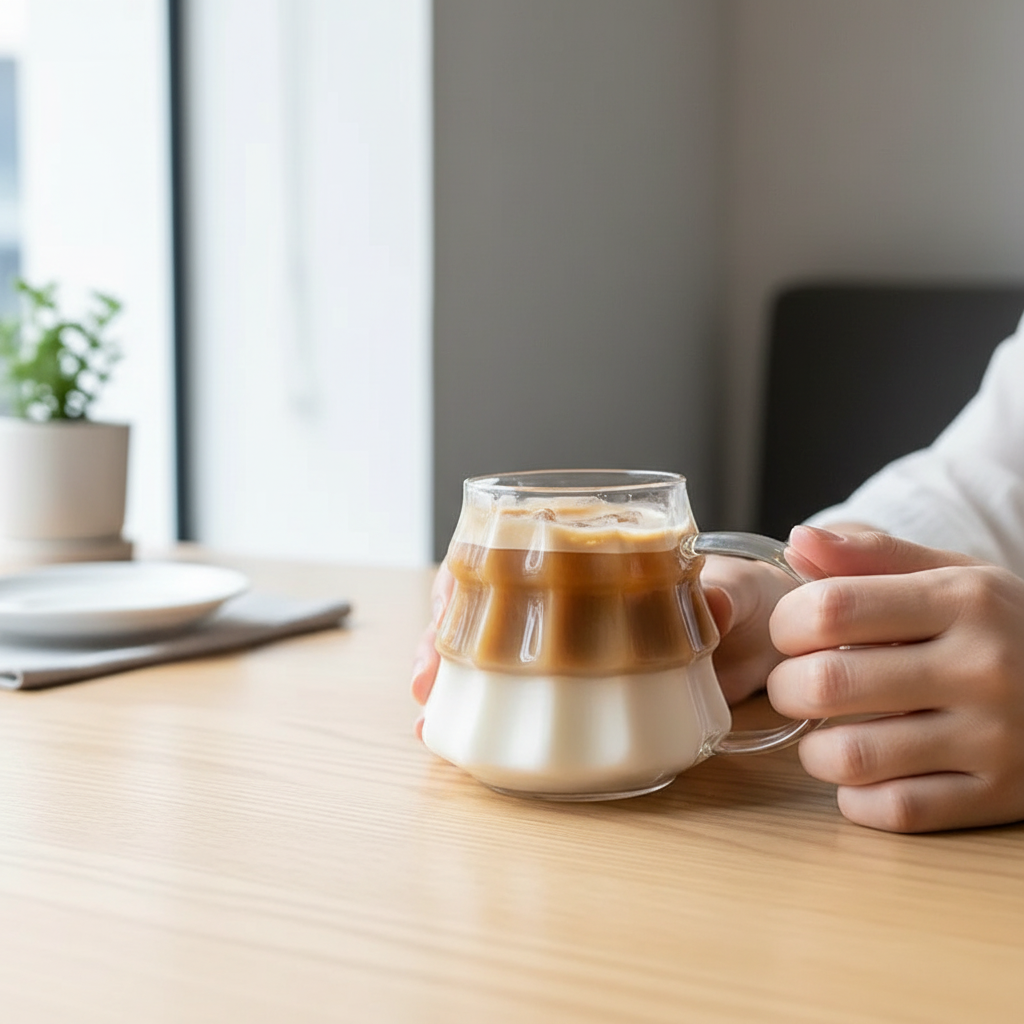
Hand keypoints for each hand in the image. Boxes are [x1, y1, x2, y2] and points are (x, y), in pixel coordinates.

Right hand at [410, 549, 799, 724]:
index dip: (468, 574)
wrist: (762, 641)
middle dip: (443, 641)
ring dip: (454, 686)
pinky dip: (492, 720)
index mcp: (592, 552)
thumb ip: (724, 594)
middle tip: (427, 680)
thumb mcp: (737, 589)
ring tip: (431, 723)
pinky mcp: (580, 694)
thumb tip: (712, 603)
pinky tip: (464, 746)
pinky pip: (524, 702)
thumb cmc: (738, 595)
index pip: (507, 547)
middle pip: (481, 609)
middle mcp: (566, 597)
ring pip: (488, 657)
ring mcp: (567, 648)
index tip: (445, 600)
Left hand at [768, 525, 1023, 832]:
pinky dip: (858, 798)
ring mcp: (994, 738)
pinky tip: (866, 776)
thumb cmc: (1003, 629)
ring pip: (851, 756)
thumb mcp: (954, 577)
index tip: (794, 634)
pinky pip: (894, 810)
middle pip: (827, 682)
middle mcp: (981, 667)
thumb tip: (798, 541)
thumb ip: (872, 557)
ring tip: (828, 734)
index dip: (787, 623)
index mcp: (963, 600)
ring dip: (816, 751)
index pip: (831, 608)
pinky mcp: (998, 796)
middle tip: (797, 686)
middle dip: (787, 688)